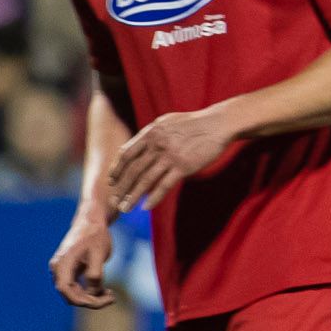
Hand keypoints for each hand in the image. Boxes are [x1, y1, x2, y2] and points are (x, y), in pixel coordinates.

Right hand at [51, 211, 115, 307]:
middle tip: (112, 298)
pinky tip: (105, 291)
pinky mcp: (70, 270)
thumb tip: (92, 293)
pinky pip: (77, 287)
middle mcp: (58, 269)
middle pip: (69, 294)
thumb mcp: (99, 253)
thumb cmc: (96, 235)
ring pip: (73, 292)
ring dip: (90, 297)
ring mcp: (63, 270)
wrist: (91, 220)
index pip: (65, 290)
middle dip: (90, 300)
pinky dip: (89, 291)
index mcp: (62, 264)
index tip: (101, 301)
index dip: (82, 300)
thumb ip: (95, 274)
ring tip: (110, 295)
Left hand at [110, 105, 239, 213]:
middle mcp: (157, 145)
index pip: (126, 154)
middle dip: (121, 188)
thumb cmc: (194, 123)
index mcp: (150, 133)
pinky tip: (146, 207)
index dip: (116, 169)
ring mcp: (170, 156)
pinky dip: (154, 198)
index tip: (111, 181)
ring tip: (124, 209)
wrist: (219, 123)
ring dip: (133, 197)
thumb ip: (150, 135)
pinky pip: (164, 186)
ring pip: (145, 181)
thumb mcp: (167, 122)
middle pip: (133, 170)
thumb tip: (135, 148)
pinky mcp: (184, 167)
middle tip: (113, 201)